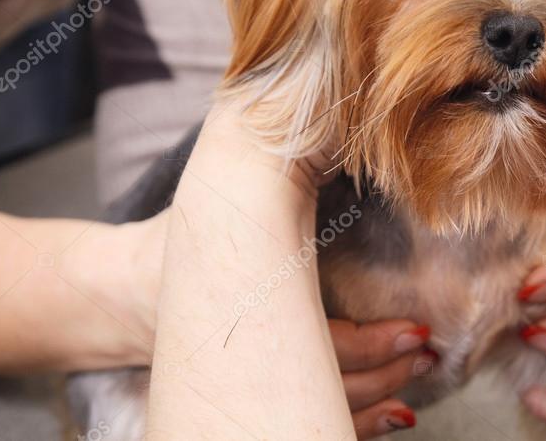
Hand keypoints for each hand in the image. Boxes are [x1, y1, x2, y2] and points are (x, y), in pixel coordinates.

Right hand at [126, 208, 433, 438]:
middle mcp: (254, 352)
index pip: (325, 342)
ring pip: (326, 407)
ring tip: (416, 375)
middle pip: (333, 384)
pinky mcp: (251, 394)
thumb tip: (332, 134)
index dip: (376, 343)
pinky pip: (308, 420)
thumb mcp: (217, 204)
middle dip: (387, 373)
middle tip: (425, 351)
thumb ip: (272, 183)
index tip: (418, 329)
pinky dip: (357, 422)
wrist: (120, 291)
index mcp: (252, 305)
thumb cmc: (177, 241)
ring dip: (379, 399)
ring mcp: (252, 380)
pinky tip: (392, 415)